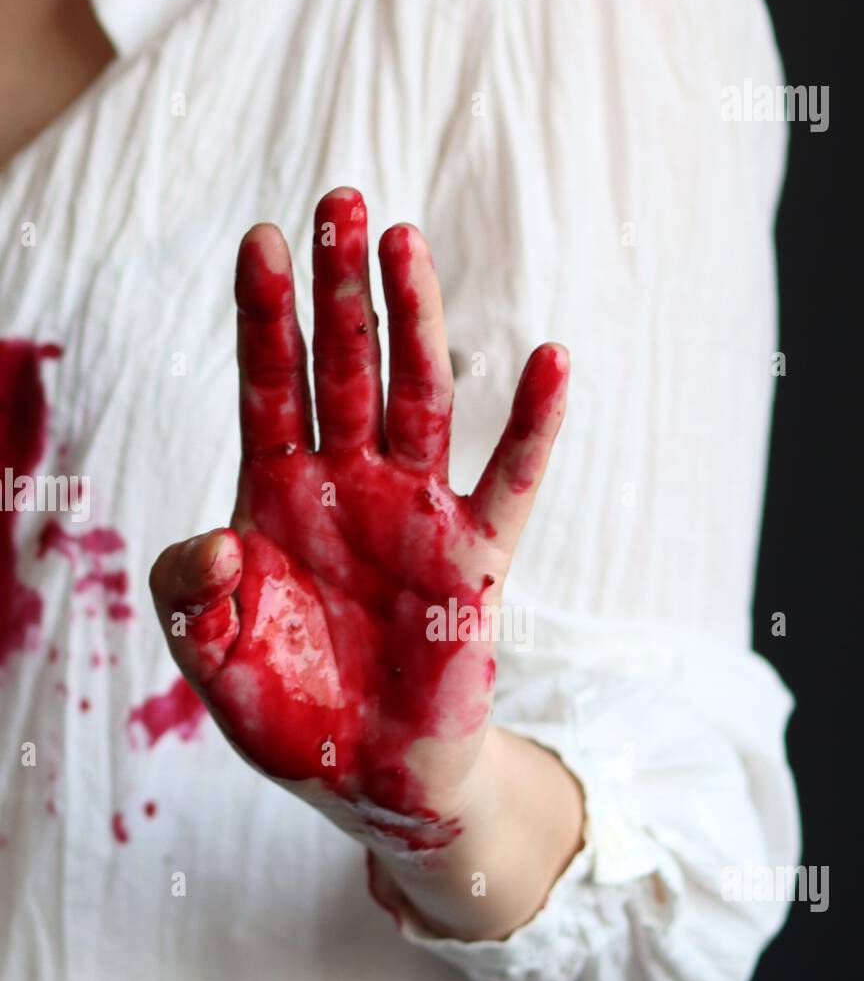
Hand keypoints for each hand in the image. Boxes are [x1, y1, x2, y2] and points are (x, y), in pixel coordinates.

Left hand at [150, 188, 571, 870]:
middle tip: (341, 201)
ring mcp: (417, 515)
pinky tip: (552, 359)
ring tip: (407, 243)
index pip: (269, 389)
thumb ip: (194, 600)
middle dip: (340, 289)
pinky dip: (536, 425)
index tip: (262, 241)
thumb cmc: (288, 714)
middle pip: (345, 369)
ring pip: (421, 399)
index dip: (265, 319)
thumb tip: (223, 546)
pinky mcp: (475, 560)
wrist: (366, 779)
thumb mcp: (211, 663)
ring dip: (416, 323)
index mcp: (279, 500)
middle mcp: (350, 489)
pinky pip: (512, 481)